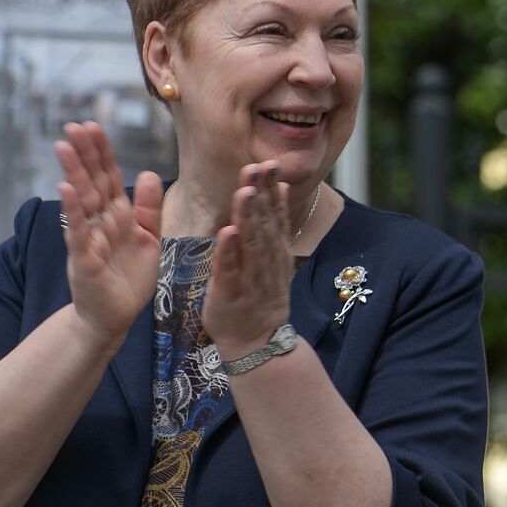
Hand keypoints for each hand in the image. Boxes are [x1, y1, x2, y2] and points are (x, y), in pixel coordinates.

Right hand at [54, 122, 161, 347]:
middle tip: (74, 126)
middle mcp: (101, 222)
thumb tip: (149, 173)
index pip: (109, 177)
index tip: (94, 126)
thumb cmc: (128, 278)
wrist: (114, 317)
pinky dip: (73, 211)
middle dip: (85, 154)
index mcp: (118, 215)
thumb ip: (149, 208)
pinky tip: (66, 189)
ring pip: (83, 200)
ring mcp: (89, 238)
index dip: (103, 153)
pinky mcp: (84, 258)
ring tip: (64, 146)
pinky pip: (77, 231)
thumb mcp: (148, 238)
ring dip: (74, 173)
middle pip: (93, 182)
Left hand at [201, 162, 293, 361]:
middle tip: (259, 167)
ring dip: (248, 217)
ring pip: (250, 243)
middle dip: (261, 195)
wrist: (258, 343)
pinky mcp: (230, 294)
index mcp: (273, 251)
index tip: (270, 164)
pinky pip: (229, 270)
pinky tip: (227, 232)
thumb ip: (274, 224)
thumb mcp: (273, 258)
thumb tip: (278, 188)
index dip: (272, 190)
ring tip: (245, 191)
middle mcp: (265, 261)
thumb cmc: (260, 297)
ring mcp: (250, 278)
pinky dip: (229, 251)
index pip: (274, 215)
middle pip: (264, 224)